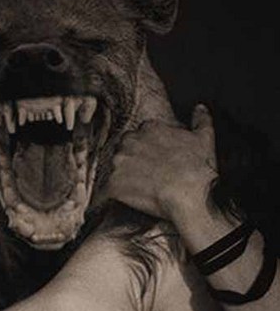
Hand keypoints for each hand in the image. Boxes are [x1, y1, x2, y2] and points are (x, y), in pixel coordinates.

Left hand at [106, 105, 217, 219]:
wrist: (189, 196)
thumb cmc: (198, 169)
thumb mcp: (204, 139)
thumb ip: (201, 120)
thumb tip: (200, 109)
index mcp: (148, 128)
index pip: (139, 134)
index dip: (145, 149)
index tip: (153, 160)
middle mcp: (130, 141)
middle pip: (123, 150)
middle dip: (130, 161)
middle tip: (144, 176)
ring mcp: (119, 163)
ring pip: (113, 169)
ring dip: (120, 178)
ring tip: (135, 190)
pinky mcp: (113, 184)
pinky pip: (106, 191)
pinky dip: (111, 197)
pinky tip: (120, 202)